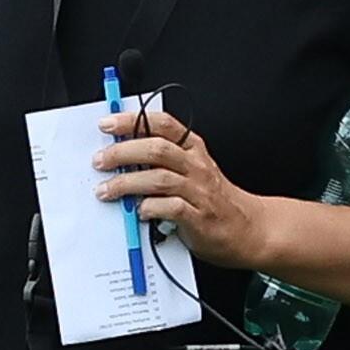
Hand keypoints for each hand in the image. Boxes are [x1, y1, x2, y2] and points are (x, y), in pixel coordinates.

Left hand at [95, 105, 275, 270]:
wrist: (249, 228)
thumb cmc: (212, 200)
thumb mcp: (191, 170)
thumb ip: (160, 159)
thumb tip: (117, 152)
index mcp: (193, 150)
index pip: (163, 125)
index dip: (132, 121)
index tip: (107, 125)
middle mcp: (196, 167)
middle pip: (156, 149)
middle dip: (122, 153)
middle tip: (100, 161)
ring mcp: (199, 191)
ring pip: (159, 178)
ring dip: (127, 184)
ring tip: (106, 191)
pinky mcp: (199, 216)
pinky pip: (170, 208)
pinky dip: (149, 208)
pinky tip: (138, 211)